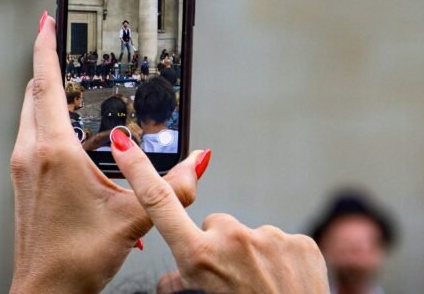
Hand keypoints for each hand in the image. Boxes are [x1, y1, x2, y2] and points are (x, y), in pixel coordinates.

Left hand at [9, 12, 207, 293]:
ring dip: (47, 92)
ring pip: (30, 113)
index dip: (45, 46)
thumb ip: (171, 187)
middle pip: (34, 92)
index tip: (47, 18)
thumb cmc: (78, 259)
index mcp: (54, 152)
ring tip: (73, 81)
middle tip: (64, 41)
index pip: (46, 83)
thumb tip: (200, 159)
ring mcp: (23, 168)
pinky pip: (33, 134)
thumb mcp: (133, 219)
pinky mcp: (24, 182)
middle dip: (48, 64)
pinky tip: (73, 131)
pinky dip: (48, 117)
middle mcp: (32, 153)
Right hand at [110, 130, 328, 293]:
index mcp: (200, 257)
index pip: (160, 205)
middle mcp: (232, 240)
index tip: (123, 143)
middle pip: (216, 225)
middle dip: (219, 245)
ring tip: (262, 286)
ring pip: (250, 236)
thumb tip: (169, 277)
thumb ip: (180, 282)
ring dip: (252, 256)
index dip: (139, 172)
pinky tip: (284, 284)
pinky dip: (281, 261)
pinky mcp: (300, 242)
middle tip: (232, 279)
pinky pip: (281, 244)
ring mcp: (270, 238)